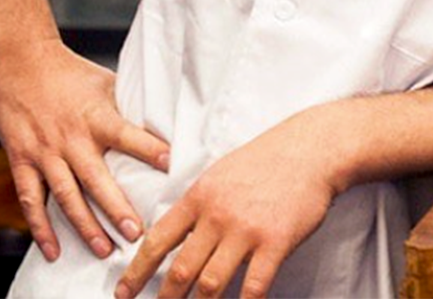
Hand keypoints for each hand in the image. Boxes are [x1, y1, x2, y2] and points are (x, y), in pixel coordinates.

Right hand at [0, 38, 170, 262]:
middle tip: (136, 233)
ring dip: (85, 226)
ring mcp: (45, 152)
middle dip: (117, 208)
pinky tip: (54, 250)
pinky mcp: (22, 161)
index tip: (170, 164)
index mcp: (96, 116)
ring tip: (104, 248)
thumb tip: (159, 122)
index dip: (148, 149)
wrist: (23, 62)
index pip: (127, 134)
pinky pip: (31, 201)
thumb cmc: (71, 73)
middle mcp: (71, 137)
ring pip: (66, 196)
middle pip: (96, 178)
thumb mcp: (106, 83)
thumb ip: (126, 107)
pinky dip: (41, 229)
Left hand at [115, 111, 338, 298]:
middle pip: (180, 270)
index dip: (136, 271)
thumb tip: (174, 235)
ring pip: (211, 284)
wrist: (309, 149)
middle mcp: (218, 214)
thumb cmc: (265, 160)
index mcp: (200, 196)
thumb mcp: (220, 173)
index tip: (122, 294)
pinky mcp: (275, 242)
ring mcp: (247, 230)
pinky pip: (253, 287)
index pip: (158, 239)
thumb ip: (198, 204)